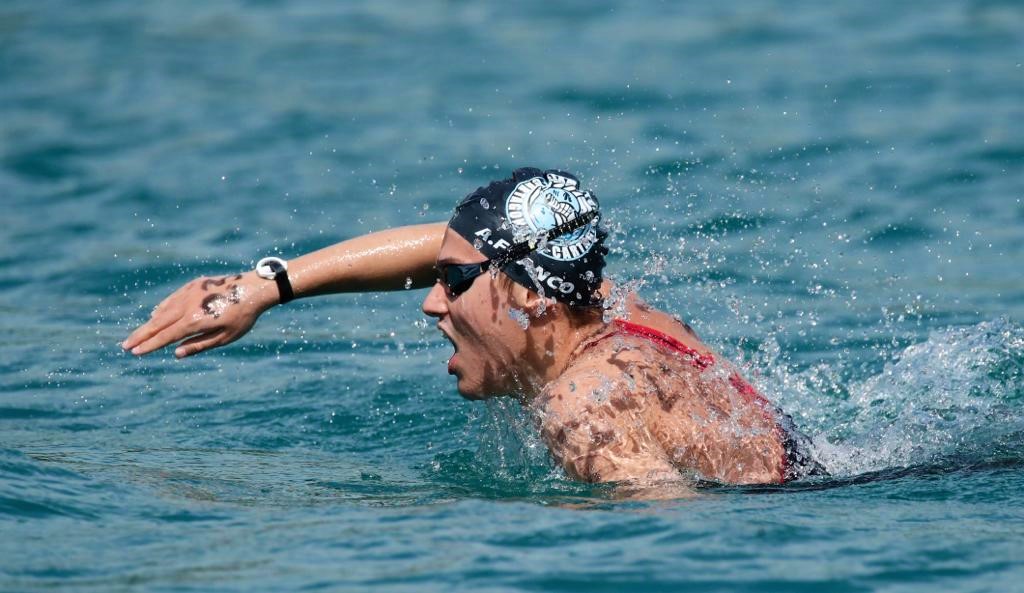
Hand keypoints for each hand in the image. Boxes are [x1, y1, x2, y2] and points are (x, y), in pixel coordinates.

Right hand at [122, 271, 277, 357]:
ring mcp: (189, 293)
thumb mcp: (224, 337)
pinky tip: (156, 314)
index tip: (135, 352)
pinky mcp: (193, 285)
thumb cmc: (242, 317)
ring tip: (138, 335)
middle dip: (141, 335)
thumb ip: (199, 345)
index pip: (166, 336)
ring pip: (163, 310)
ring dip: (150, 323)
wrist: (253, 288)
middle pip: (158, 323)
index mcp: (195, 321)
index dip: (149, 345)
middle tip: (125, 345)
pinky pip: (172, 299)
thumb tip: (176, 353)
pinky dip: (162, 308)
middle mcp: (188, 306)